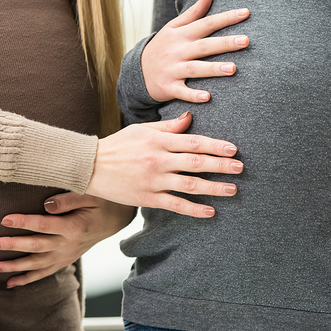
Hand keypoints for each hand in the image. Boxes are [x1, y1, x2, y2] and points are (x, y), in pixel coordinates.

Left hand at [0, 193, 135, 288]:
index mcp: (75, 227)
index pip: (44, 225)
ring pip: (37, 264)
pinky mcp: (65, 260)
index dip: (24, 222)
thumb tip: (45, 204)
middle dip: (12, 246)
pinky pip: (45, 272)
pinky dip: (27, 279)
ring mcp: (67, 255)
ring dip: (14, 267)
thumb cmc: (102, 202)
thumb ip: (68, 199)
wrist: (116, 219)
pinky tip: (10, 283)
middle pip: (36, 247)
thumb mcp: (91, 194)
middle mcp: (69, 245)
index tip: (4, 219)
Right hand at [86, 110, 240, 217]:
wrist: (90, 166)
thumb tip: (190, 118)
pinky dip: (194, 209)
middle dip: (221, 165)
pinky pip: (175, 205)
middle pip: (196, 163)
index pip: (194, 142)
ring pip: (189, 185)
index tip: (234, 149)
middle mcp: (159, 160)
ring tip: (232, 189)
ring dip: (213, 188)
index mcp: (159, 141)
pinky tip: (210, 211)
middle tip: (240, 168)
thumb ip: (169, 127)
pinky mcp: (148, 198)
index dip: (215, 146)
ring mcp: (154, 180)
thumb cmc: (119, 145)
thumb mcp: (143, 129)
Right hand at [142, 0, 249, 102]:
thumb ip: (194, 12)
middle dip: (225, 43)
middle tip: (246, 41)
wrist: (137, 71)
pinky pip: (182, 91)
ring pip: (195, 68)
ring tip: (233, 69)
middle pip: (204, 46)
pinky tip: (207, 97)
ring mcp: (173, 69)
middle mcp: (178, 50)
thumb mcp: (173, 27)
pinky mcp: (168, 86)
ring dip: (213, 69)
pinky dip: (193, 95)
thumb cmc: (162, 47)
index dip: (226, 18)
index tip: (246, 13)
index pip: (206, 23)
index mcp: (182, 34)